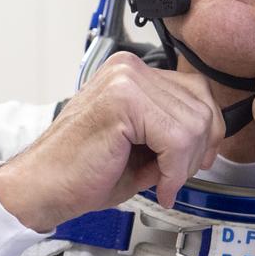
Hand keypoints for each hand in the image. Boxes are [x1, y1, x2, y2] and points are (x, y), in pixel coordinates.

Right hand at [0, 52, 224, 232]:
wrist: (42, 187)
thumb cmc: (82, 170)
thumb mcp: (141, 144)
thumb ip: (173, 131)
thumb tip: (211, 137)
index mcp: (131, 73)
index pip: (196, 90)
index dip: (205, 132)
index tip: (195, 161)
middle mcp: (128, 68)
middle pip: (202, 105)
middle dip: (200, 150)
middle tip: (177, 177)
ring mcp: (125, 80)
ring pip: (195, 122)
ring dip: (186, 164)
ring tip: (162, 182)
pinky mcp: (123, 100)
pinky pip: (177, 138)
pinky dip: (175, 170)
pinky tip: (159, 185)